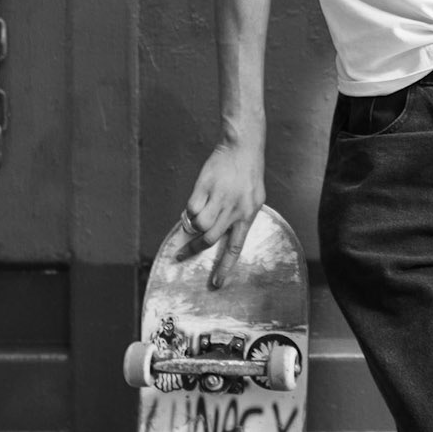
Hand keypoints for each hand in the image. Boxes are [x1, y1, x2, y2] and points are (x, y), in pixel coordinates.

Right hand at [179, 141, 264, 287]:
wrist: (242, 148)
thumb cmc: (248, 176)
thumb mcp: (252, 199)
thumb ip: (239, 217)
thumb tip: (217, 235)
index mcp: (248, 215)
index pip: (235, 247)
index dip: (225, 267)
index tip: (216, 283)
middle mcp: (234, 209)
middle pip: (210, 239)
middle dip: (192, 251)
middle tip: (180, 256)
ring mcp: (219, 197)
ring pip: (199, 224)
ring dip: (193, 226)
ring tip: (196, 218)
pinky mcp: (205, 186)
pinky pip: (192, 207)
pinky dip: (191, 209)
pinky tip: (198, 200)